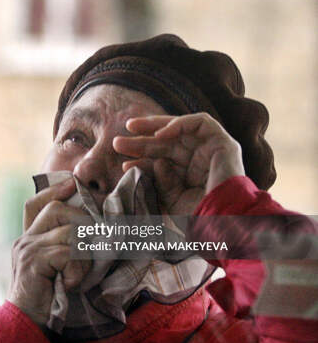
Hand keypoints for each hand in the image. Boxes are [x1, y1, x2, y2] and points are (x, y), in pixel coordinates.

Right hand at [7, 178, 92, 326]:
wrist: (25, 326)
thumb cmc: (48, 301)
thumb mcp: (58, 270)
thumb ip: (66, 250)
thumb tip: (96, 233)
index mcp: (29, 240)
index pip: (35, 204)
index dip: (53, 190)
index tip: (72, 184)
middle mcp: (24, 240)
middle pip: (55, 210)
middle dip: (83, 221)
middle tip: (97, 241)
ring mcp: (27, 250)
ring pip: (68, 231)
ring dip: (85, 253)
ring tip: (82, 273)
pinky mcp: (33, 262)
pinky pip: (67, 252)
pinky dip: (78, 267)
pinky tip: (73, 283)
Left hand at [112, 113, 244, 214]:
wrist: (224, 220)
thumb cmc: (199, 215)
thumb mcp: (171, 199)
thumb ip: (159, 181)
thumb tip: (149, 164)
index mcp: (189, 175)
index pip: (162, 159)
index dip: (142, 159)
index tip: (124, 163)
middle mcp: (200, 160)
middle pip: (167, 143)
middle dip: (142, 141)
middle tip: (117, 143)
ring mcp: (212, 149)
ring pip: (180, 129)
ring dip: (154, 126)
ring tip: (131, 128)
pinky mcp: (224, 142)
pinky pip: (201, 122)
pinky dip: (179, 123)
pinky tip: (159, 134)